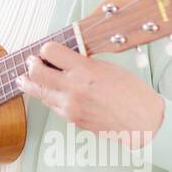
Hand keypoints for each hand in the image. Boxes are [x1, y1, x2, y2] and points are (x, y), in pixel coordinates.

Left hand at [16, 41, 164, 148]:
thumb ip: (83, 62)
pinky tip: (51, 92)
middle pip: (35, 72)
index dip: (47, 49)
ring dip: (33, 82)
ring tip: (28, 77)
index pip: (49, 52)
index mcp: (84, 70)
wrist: (142, 123)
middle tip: (33, 62)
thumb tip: (65, 58)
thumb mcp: (108, 67)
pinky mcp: (71, 119)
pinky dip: (49, 97)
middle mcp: (73, 88)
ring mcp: (70, 106)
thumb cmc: (132, 94)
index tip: (48, 50)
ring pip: (38, 91)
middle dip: (32, 65)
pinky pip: (51, 105)